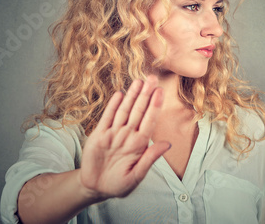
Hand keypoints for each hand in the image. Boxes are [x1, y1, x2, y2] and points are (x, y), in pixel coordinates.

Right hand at [79, 75, 169, 199]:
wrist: (96, 187)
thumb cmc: (119, 184)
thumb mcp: (136, 176)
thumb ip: (150, 159)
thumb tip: (168, 144)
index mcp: (139, 144)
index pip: (150, 121)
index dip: (155, 106)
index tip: (160, 92)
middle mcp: (128, 135)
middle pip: (138, 111)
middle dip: (145, 94)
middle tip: (152, 78)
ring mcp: (114, 133)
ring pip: (124, 110)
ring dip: (131, 95)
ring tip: (139, 81)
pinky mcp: (100, 134)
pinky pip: (107, 117)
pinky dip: (113, 106)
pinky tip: (120, 94)